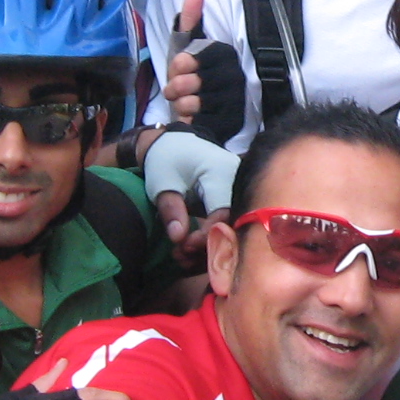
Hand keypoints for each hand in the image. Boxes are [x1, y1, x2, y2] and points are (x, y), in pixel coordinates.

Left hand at [145, 128, 240, 247]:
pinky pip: (223, 220)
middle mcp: (236, 181)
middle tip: (180, 255)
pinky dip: (207, 235)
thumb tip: (179, 238)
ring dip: (205, 243)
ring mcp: (236, 189)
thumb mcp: (163, 184)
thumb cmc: (166, 159)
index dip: (204, 236)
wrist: (170, 143)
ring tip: (180, 254)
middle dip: (205, 244)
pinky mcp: (230, 197)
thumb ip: (171, 209)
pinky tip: (188, 246)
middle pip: (229, 222)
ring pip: (227, 224)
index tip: (183, 246)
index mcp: (221, 173)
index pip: (221, 214)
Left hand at [159, 0, 245, 144]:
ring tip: (183, 102)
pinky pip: (198, 121)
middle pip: (194, 80)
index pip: (204, 54)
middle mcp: (235, 77)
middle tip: (175, 88)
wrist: (200, 112)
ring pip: (194, 102)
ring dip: (180, 102)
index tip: (179, 67)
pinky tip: (190, 116)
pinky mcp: (229, 124)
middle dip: (177, 84)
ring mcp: (234, 102)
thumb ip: (191, 14)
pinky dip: (186, 119)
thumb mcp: (188, 43)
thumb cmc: (192, 74)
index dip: (185, 63)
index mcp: (227, 55)